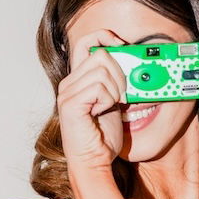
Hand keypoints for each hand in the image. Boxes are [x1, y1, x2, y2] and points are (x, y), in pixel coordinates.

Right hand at [57, 30, 128, 171]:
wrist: (94, 161)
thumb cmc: (102, 137)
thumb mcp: (113, 102)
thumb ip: (115, 81)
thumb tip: (131, 61)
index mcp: (78, 79)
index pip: (86, 42)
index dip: (105, 36)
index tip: (122, 45)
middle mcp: (69, 83)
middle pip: (101, 54)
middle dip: (120, 72)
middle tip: (121, 94)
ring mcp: (67, 93)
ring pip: (102, 69)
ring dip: (116, 88)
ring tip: (111, 105)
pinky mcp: (71, 104)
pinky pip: (99, 87)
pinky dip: (108, 99)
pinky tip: (103, 111)